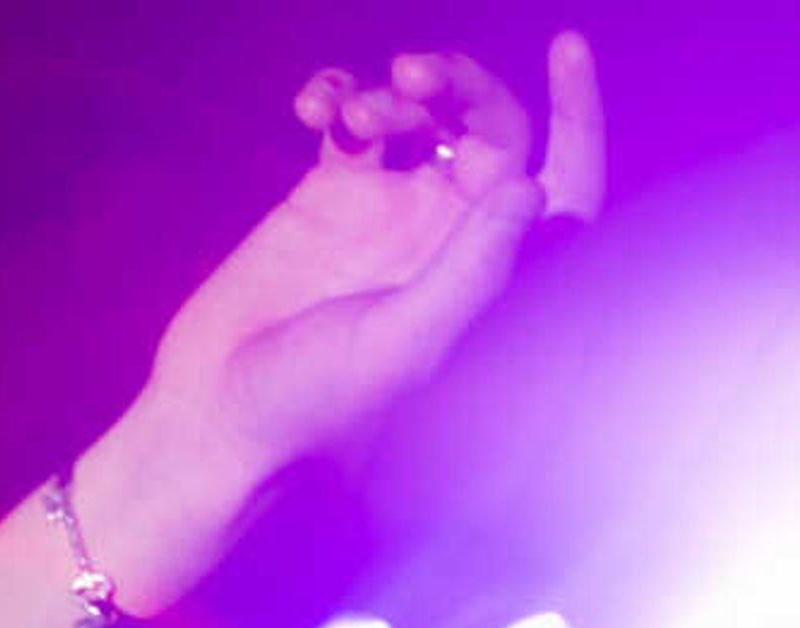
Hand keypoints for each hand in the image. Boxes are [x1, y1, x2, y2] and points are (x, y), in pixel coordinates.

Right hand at [139, 33, 605, 487]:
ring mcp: (394, 210)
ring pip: (423, 115)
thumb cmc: (319, 402)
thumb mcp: (406, 343)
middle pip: (492, 130)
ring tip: (353, 116)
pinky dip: (338, 93)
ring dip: (394, 93)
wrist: (221, 408)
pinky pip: (353, 118)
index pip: (562, 187)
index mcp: (490, 276)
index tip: (568, 48)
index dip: (578, 120)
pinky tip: (312, 107)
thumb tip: (530, 188)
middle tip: (413, 79)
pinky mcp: (333, 193)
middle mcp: (453, 237)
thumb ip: (472, 269)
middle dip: (462, 87)